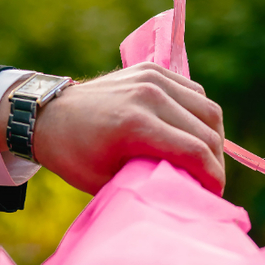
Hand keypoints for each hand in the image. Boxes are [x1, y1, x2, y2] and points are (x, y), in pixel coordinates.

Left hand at [0, 63, 224, 195]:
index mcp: (135, 125)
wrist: (48, 114)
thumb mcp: (107, 180)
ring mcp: (152, 77)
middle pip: (207, 130)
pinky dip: (200, 115)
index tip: (213, 196)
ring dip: (213, 138)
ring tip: (205, 160)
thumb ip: (148, 183)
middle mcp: (148, 95)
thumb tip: (188, 191)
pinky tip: (193, 134)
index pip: (195, 151)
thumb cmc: (74, 155)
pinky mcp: (152, 69)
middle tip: (211, 182)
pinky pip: (194, 93)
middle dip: (216, 162)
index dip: (212, 178)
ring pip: (208, 109)